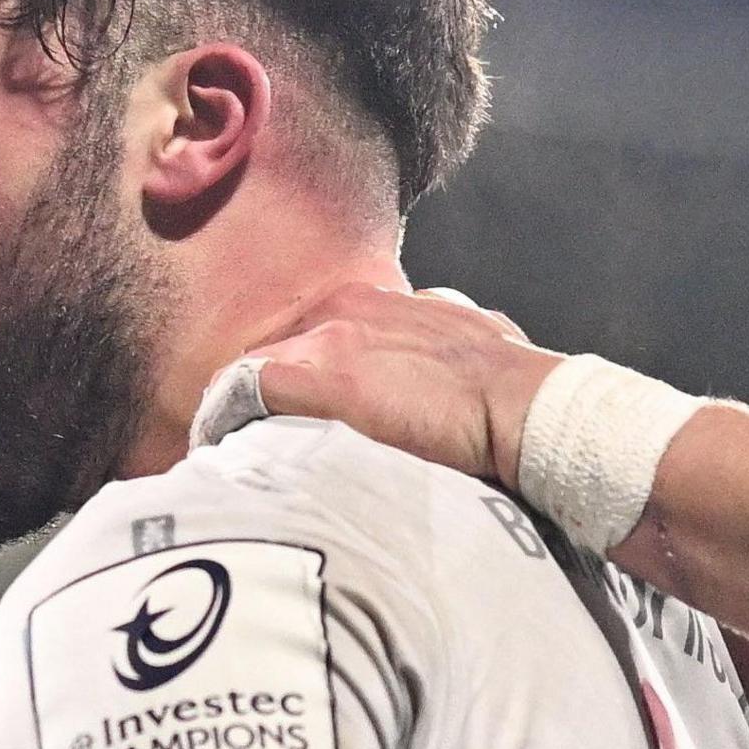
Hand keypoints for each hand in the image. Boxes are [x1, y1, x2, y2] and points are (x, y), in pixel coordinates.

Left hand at [239, 284, 564, 487]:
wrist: (521, 404)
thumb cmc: (506, 383)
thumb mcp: (463, 336)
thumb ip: (427, 341)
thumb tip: (428, 367)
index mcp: (377, 299)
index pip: (310, 332)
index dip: (299, 374)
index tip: (293, 412)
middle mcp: (345, 308)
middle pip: (278, 347)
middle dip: (269, 388)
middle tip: (260, 435)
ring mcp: (329, 341)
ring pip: (255, 365)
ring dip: (247, 405)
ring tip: (240, 449)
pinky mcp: (318, 378)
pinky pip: (244, 388)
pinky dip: (229, 417)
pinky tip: (227, 449)